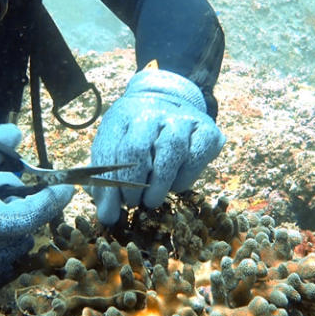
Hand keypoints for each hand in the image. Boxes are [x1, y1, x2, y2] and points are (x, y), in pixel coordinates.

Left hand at [90, 68, 224, 225]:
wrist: (171, 99)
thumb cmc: (136, 133)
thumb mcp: (115, 145)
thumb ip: (107, 179)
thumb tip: (108, 216)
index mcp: (123, 116)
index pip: (109, 152)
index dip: (109, 187)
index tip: (109, 213)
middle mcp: (152, 114)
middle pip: (137, 151)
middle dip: (132, 185)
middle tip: (132, 203)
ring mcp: (182, 120)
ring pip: (170, 153)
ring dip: (159, 185)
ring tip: (151, 200)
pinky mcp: (207, 131)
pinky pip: (195, 160)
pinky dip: (183, 179)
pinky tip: (173, 184)